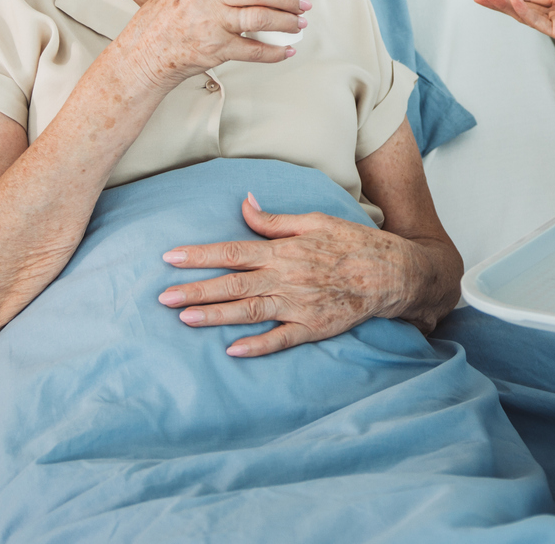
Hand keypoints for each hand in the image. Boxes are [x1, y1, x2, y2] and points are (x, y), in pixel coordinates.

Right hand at [119, 0, 311, 86]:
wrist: (144, 52)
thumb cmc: (168, 15)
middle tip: (304, 3)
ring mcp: (209, 23)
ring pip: (260, 19)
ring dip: (287, 22)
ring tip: (300, 23)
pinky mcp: (214, 49)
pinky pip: (253, 50)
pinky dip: (275, 52)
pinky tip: (287, 50)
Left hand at [157, 194, 440, 355]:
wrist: (391, 273)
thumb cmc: (352, 242)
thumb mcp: (314, 220)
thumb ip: (275, 220)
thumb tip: (244, 203)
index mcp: (284, 250)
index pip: (233, 251)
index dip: (200, 255)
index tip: (171, 257)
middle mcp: (286, 278)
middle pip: (233, 284)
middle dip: (196, 289)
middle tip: (163, 297)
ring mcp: (298, 305)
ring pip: (249, 312)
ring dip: (215, 316)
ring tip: (185, 318)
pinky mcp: (312, 328)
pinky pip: (280, 340)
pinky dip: (257, 346)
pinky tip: (232, 351)